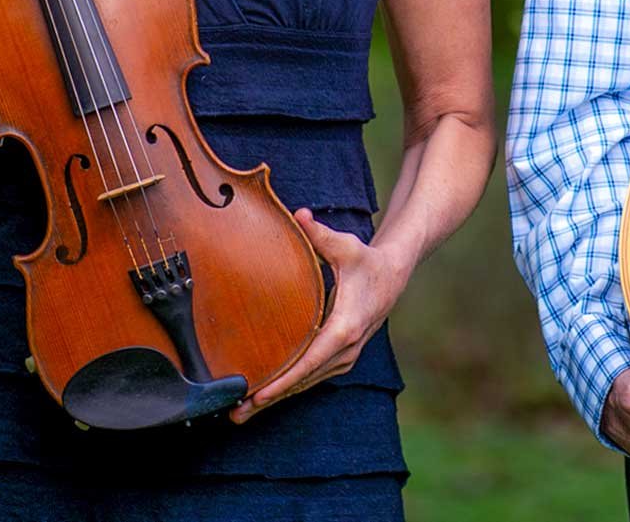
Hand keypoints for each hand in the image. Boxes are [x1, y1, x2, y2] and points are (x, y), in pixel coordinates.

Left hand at [231, 209, 410, 422]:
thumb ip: (320, 234)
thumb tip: (300, 215)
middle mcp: (346, 349)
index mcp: (344, 328)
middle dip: (270, 399)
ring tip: (242, 412)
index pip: (309, 362)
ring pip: (306, 383)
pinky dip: (289, 388)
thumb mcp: (346, 246)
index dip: (283, 381)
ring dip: (277, 398)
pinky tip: (266, 396)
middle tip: (236, 414)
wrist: (394, 276)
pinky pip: (312, 377)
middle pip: (303, 381)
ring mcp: (345, 356)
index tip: (259, 395)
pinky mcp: (341, 357)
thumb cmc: (366, 261)